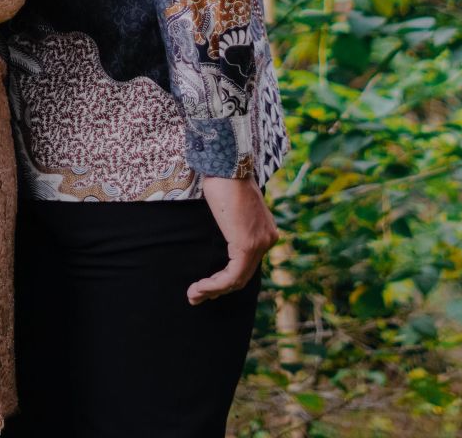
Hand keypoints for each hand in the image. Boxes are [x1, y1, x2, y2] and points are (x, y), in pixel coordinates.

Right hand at [188, 174, 280, 305]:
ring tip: (193, 295)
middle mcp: (268, 239)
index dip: (227, 278)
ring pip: (237, 280)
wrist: (227, 165)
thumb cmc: (223, 179)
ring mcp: (260, 243)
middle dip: (218, 289)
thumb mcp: (231, 207)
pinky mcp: (247, 246)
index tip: (206, 284)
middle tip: (196, 295)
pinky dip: (214, 285)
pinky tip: (199, 287)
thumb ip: (234, 225)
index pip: (248, 263)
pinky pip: (232, 276)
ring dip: (213, 290)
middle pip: (244, 275)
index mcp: (266, 231)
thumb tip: (225, 236)